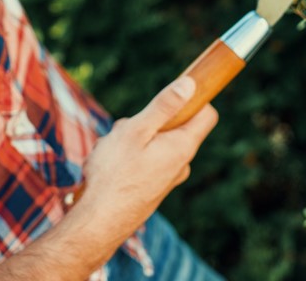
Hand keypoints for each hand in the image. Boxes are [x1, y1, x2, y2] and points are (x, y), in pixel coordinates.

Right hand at [68, 76, 218, 252]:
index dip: (194, 99)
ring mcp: (167, 179)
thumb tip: (190, 84)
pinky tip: (109, 167)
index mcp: (182, 147)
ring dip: (134, 139)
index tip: (171, 93)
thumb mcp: (136, 130)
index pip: (207, 114)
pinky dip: (129, 157)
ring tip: (111, 151)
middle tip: (127, 130)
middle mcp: (181, 164)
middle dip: (151, 120)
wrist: (98, 221)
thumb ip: (164, 106)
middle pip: (175, 126)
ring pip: (156, 143)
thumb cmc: (114, 173)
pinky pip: (146, 161)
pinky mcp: (153, 189)